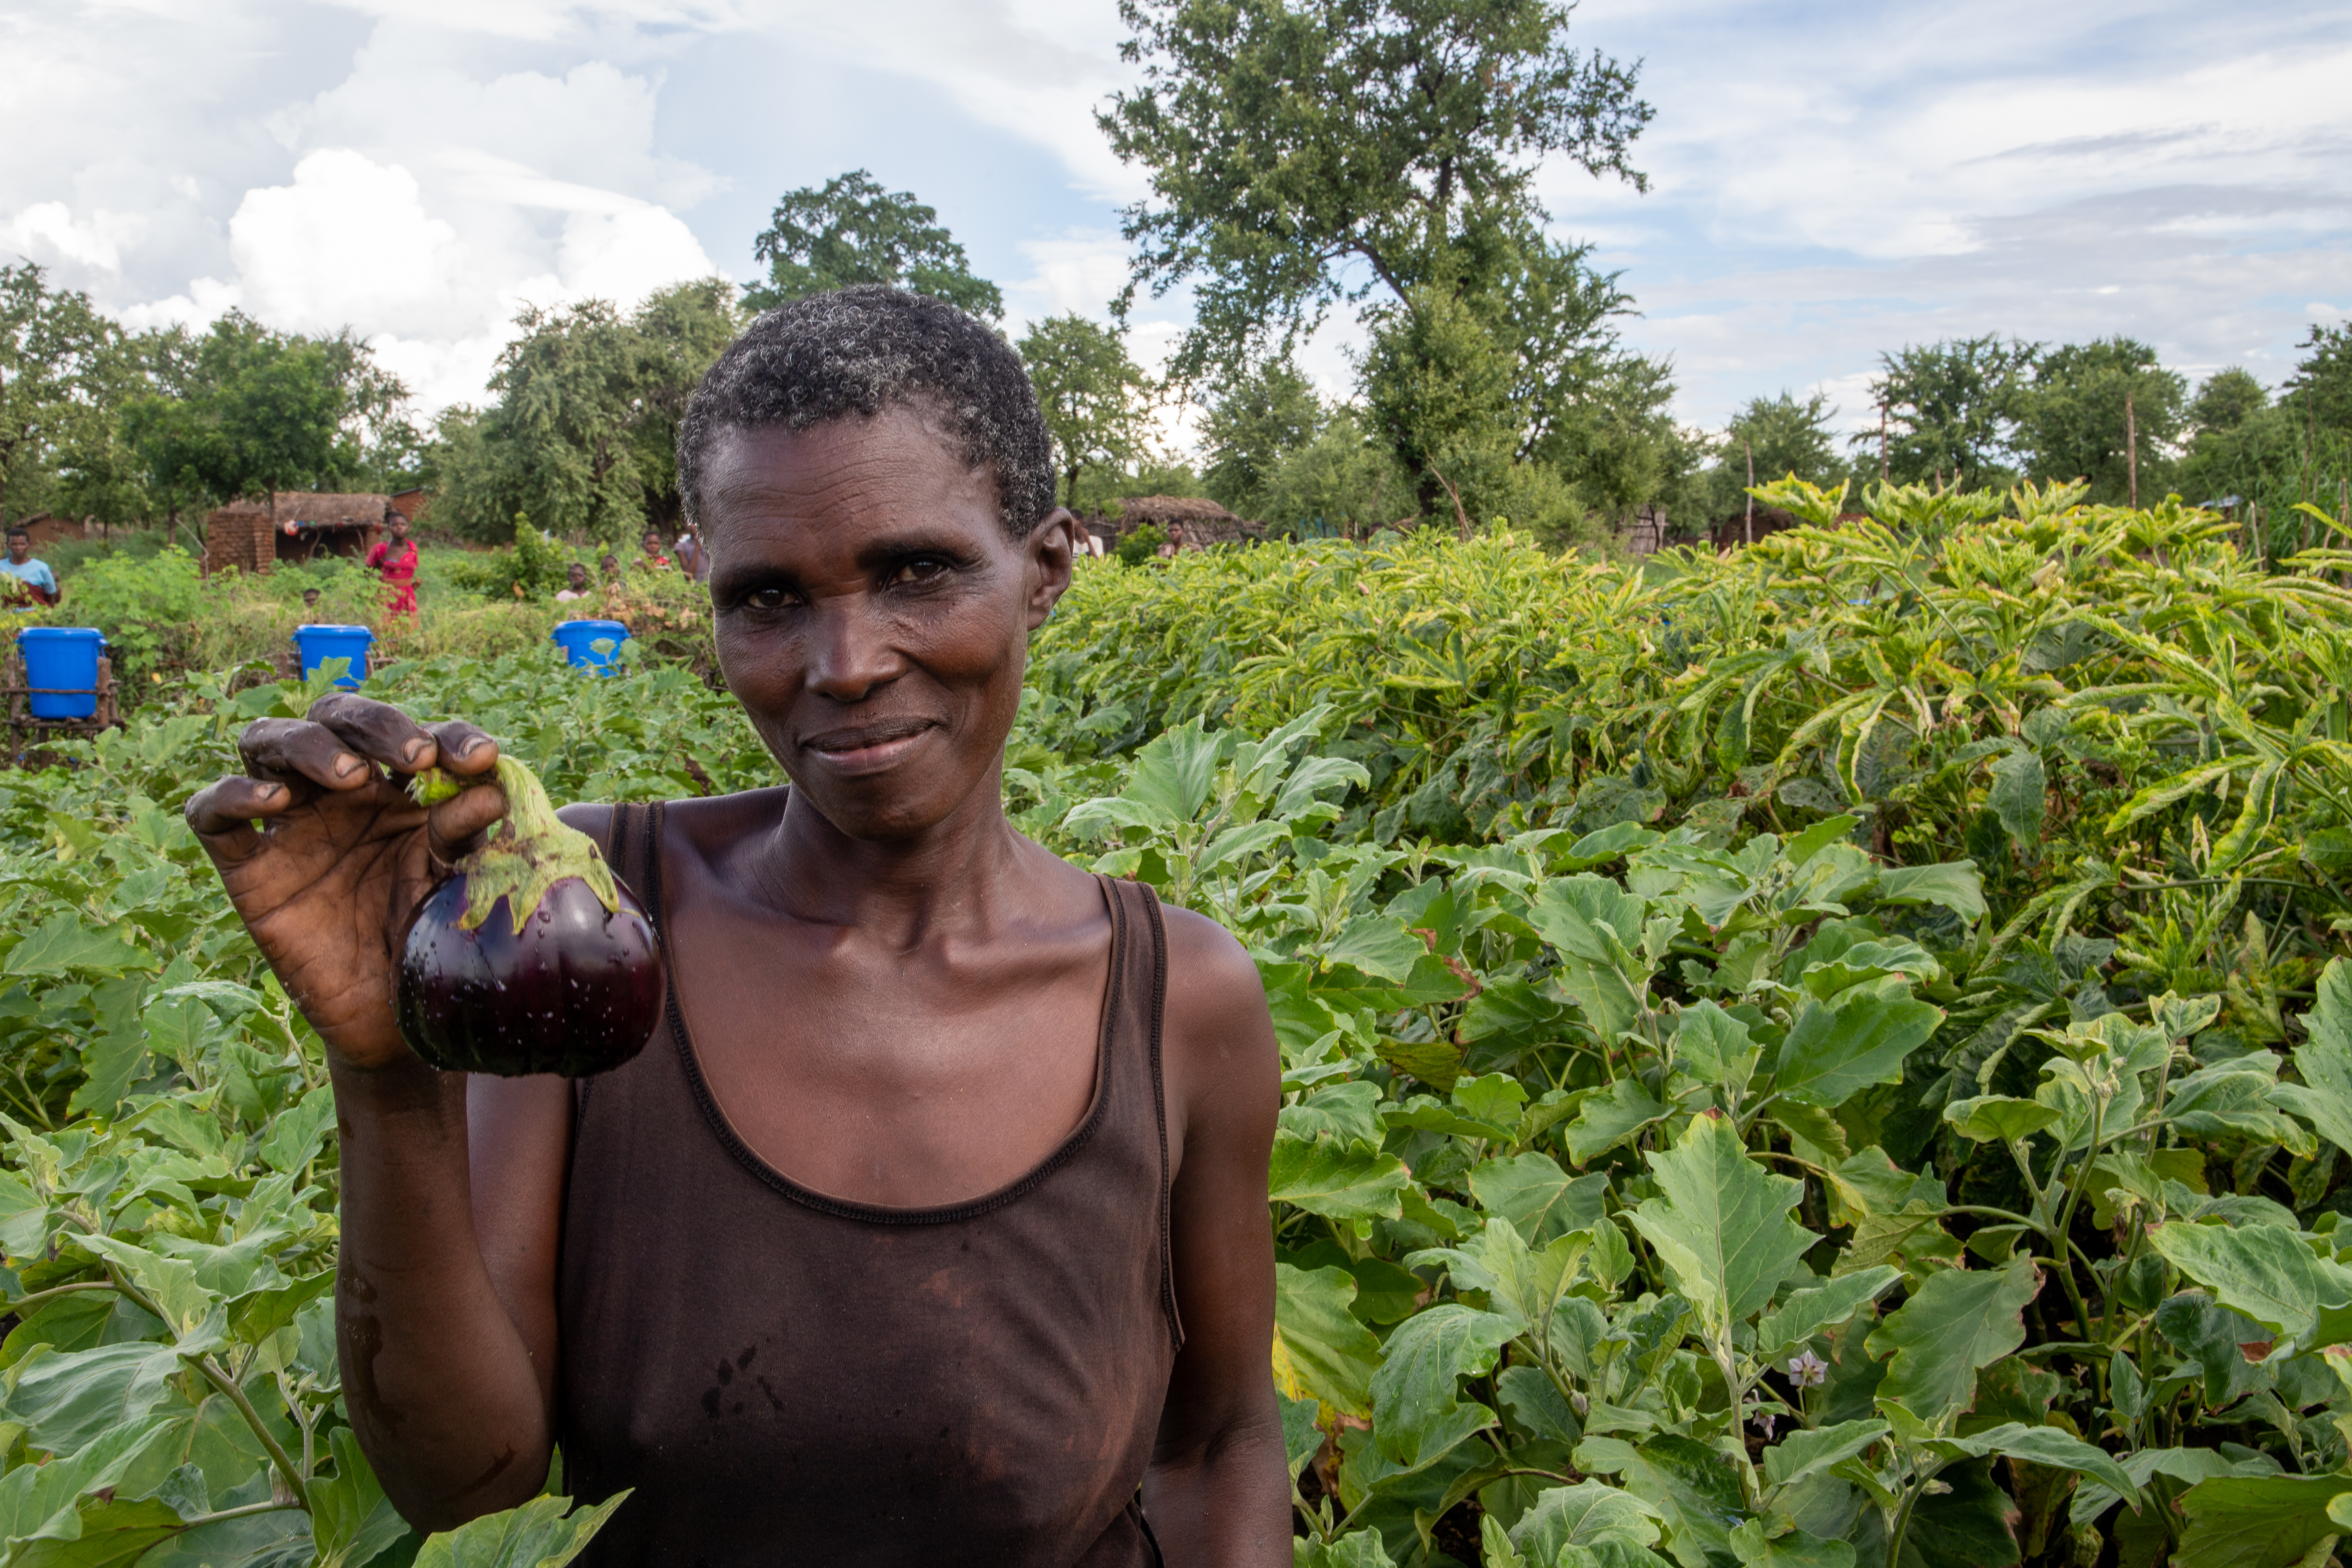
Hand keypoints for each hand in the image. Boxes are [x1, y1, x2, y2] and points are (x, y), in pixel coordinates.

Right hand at [185, 693, 505, 1071]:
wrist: (392, 1017)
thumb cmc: (425, 938)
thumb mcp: (453, 883)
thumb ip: (464, 836)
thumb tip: (491, 791)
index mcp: (400, 790)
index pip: (416, 737)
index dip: (449, 736)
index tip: (482, 758)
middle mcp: (340, 796)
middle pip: (336, 721)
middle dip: (375, 725)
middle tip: (416, 757)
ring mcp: (289, 825)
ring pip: (269, 744)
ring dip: (309, 746)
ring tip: (351, 776)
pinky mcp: (247, 868)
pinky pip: (214, 814)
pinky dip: (234, 794)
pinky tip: (275, 799)